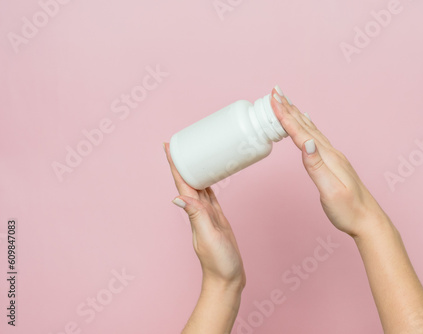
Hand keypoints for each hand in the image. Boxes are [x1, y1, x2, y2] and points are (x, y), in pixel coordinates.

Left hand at [164, 143, 245, 290]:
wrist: (227, 279)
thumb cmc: (219, 262)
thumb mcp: (208, 236)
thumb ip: (196, 216)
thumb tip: (177, 196)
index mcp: (194, 212)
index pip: (182, 183)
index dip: (175, 165)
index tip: (168, 146)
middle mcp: (198, 211)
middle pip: (188, 181)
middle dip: (182, 162)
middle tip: (179, 143)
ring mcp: (208, 215)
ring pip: (199, 186)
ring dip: (194, 170)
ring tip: (193, 155)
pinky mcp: (218, 219)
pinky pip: (212, 196)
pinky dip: (209, 184)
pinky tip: (210, 179)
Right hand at [270, 87, 389, 237]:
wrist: (368, 221)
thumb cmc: (349, 210)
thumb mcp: (331, 191)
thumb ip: (317, 167)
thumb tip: (306, 144)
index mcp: (327, 158)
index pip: (302, 133)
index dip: (286, 116)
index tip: (274, 99)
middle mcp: (331, 153)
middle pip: (305, 126)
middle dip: (288, 108)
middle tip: (275, 92)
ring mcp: (333, 157)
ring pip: (310, 130)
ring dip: (296, 115)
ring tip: (286, 102)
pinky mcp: (333, 163)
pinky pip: (316, 138)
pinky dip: (307, 127)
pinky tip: (307, 124)